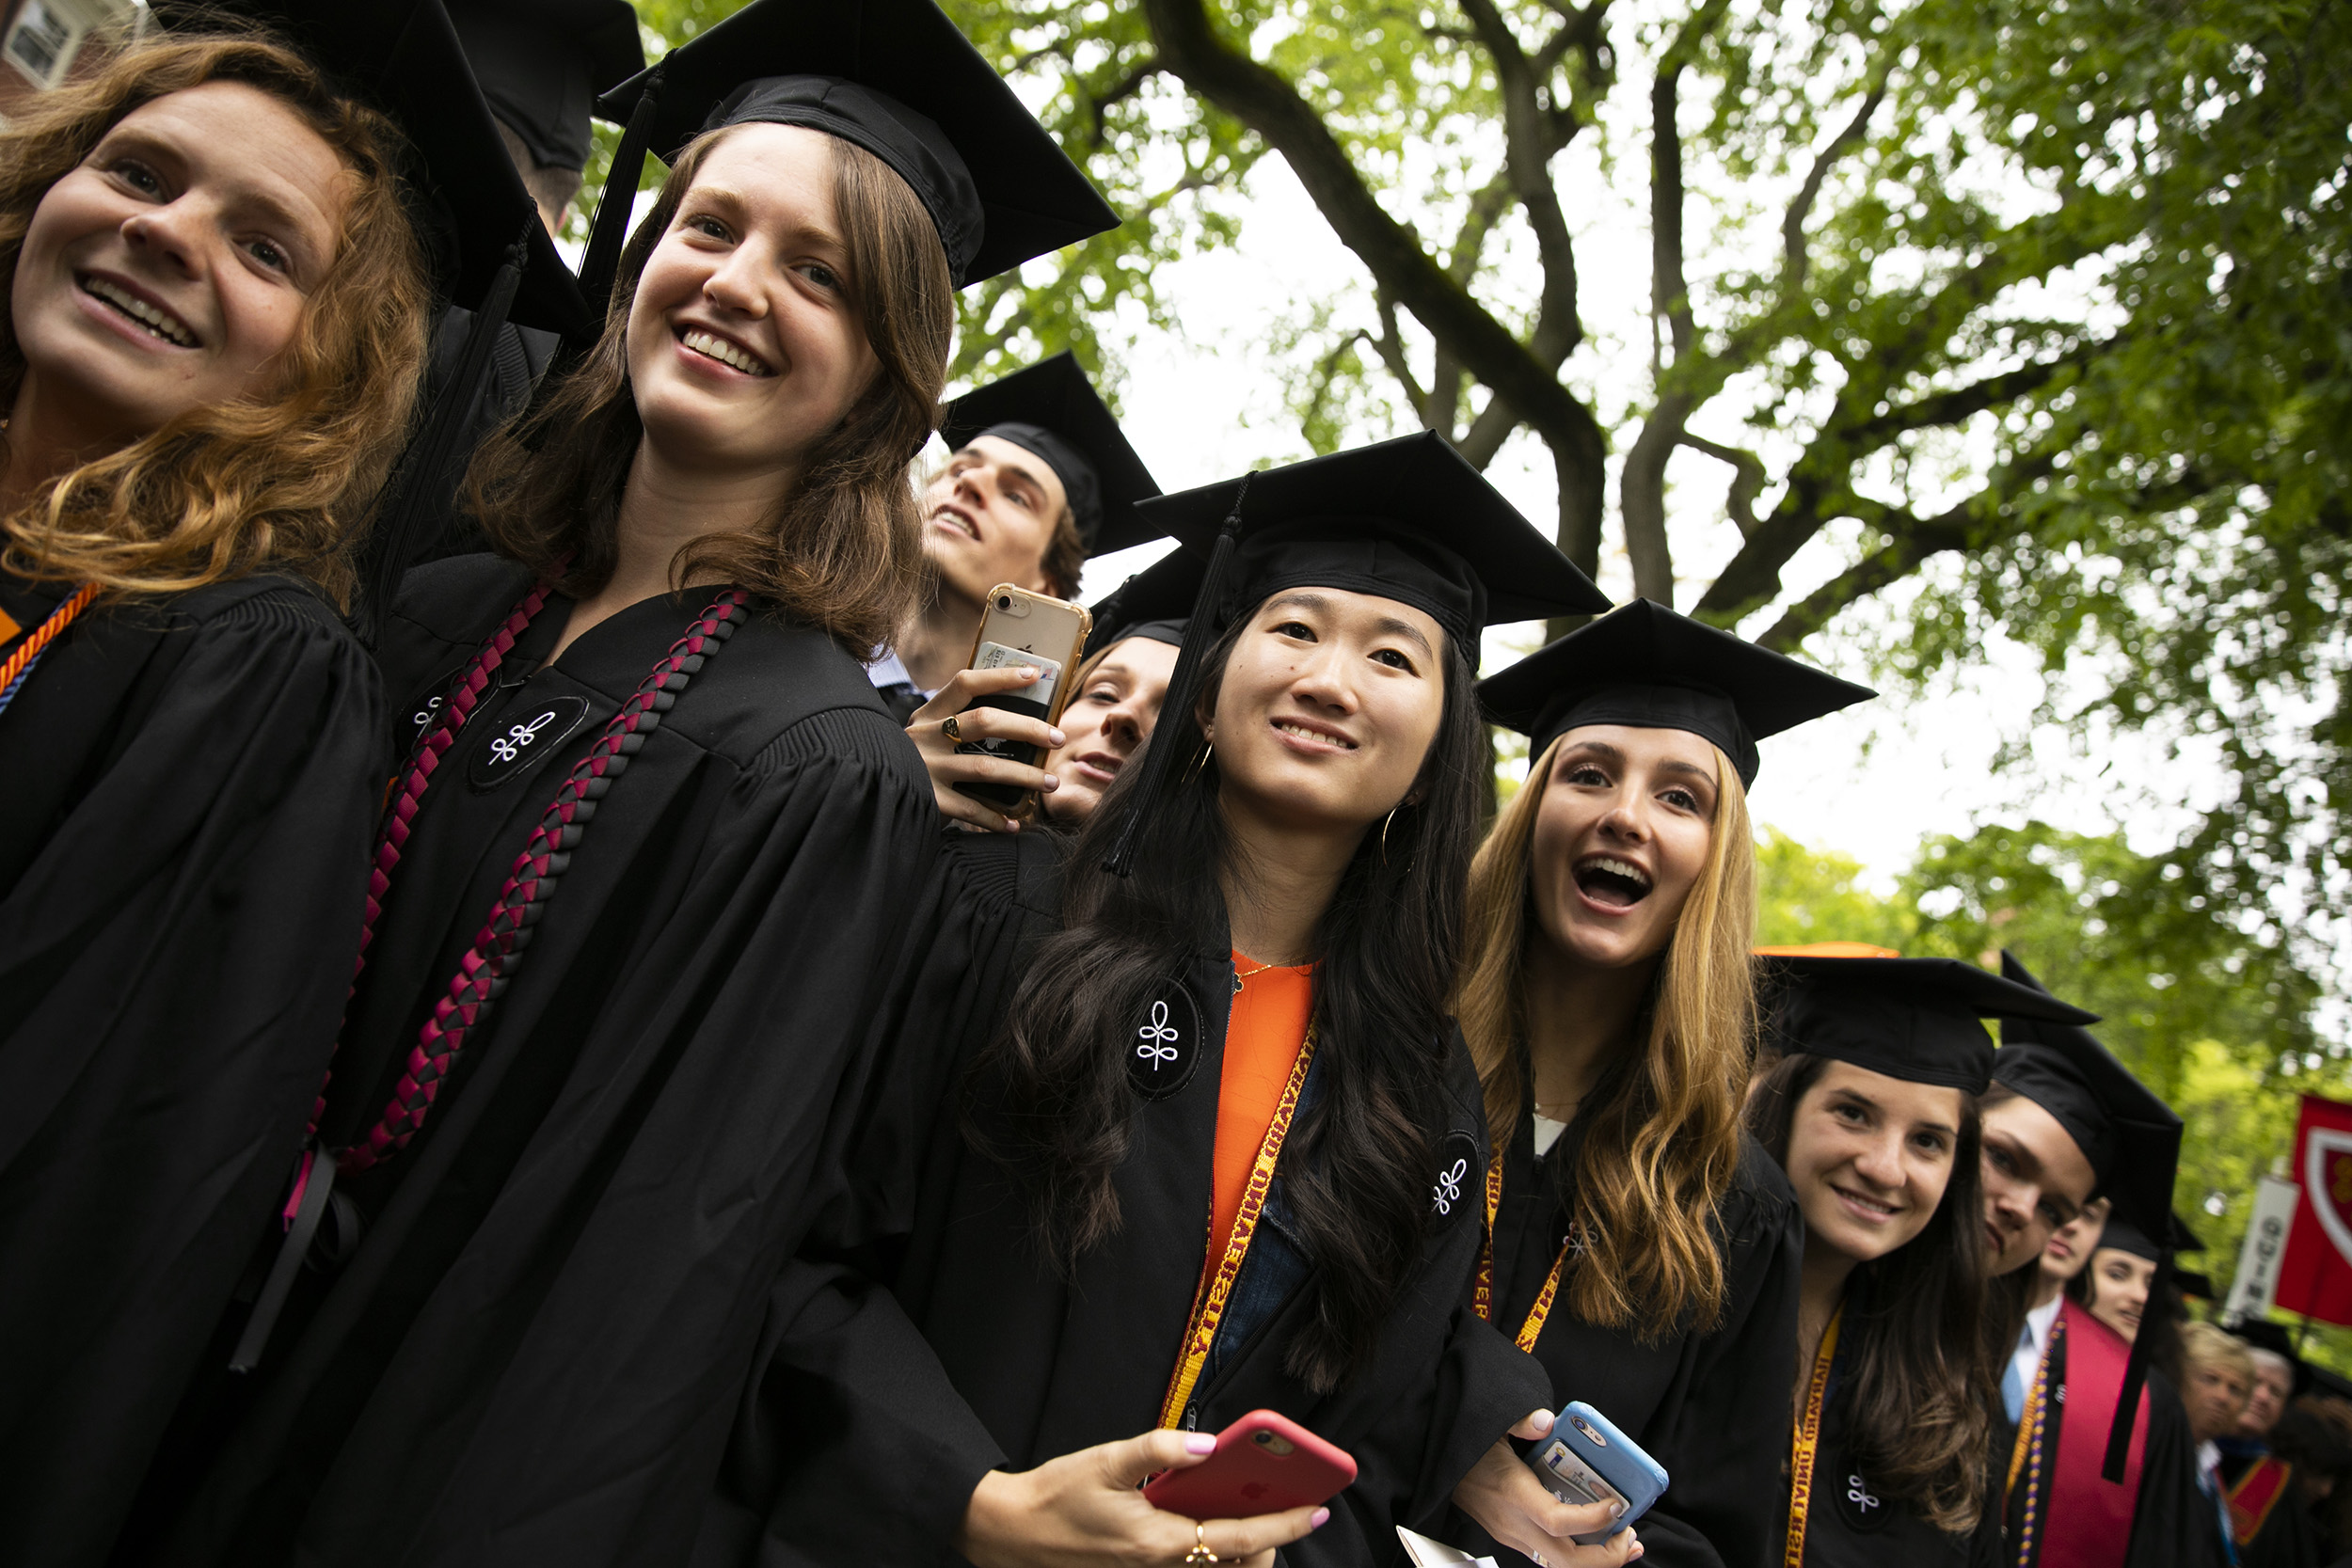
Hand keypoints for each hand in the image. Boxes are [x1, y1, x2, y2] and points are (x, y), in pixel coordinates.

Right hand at [908, 666, 1064, 832]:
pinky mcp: (928, 799)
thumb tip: (1014, 722)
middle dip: (1027, 728)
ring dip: (1024, 776)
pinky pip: (971, 809)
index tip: (1033, 675)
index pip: (965, 684)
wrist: (869, 792)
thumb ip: (954, 726)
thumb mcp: (924, 736)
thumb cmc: (910, 762)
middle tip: (1056, 737)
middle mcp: (926, 737)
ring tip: (1051, 782)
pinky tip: (1014, 823)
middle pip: (984, 722)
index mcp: (928, 715)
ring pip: (986, 768)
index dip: (1000, 677)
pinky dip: (996, 818)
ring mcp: (926, 768)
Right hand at [957, 1427, 1329, 1567]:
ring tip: (1260, 1507)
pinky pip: (1191, 1564)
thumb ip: (1160, 1449)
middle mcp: (1160, 1565)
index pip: (1238, 1538)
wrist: (1009, 1534)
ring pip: (1214, 1567)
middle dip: (1270, 1540)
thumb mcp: (1106, 1461)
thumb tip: (1208, 1443)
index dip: (1284, 1525)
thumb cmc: (1054, 1497)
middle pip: (1234, 1563)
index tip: (1317, 1509)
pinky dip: (1214, 1544)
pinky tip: (1212, 1513)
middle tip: (1291, 1505)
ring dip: (1244, 1544)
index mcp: (1158, 1541)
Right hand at [1450, 1411, 1642, 1567]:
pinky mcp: (1514, 1537)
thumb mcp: (1489, 1425)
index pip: (1558, 1521)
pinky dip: (1578, 1554)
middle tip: (1630, 1537)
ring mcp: (1514, 1536)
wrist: (1436, 1468)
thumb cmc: (1465, 1448)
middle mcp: (1515, 1524)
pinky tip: (1596, 1539)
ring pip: (1560, 1565)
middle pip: (1567, 1560)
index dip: (1593, 1520)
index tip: (1617, 1506)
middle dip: (1606, 1557)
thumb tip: (1544, 1420)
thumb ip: (1517, 1421)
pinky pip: (1551, 1556)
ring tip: (1623, 1543)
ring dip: (1596, 1561)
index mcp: (1514, 1494)